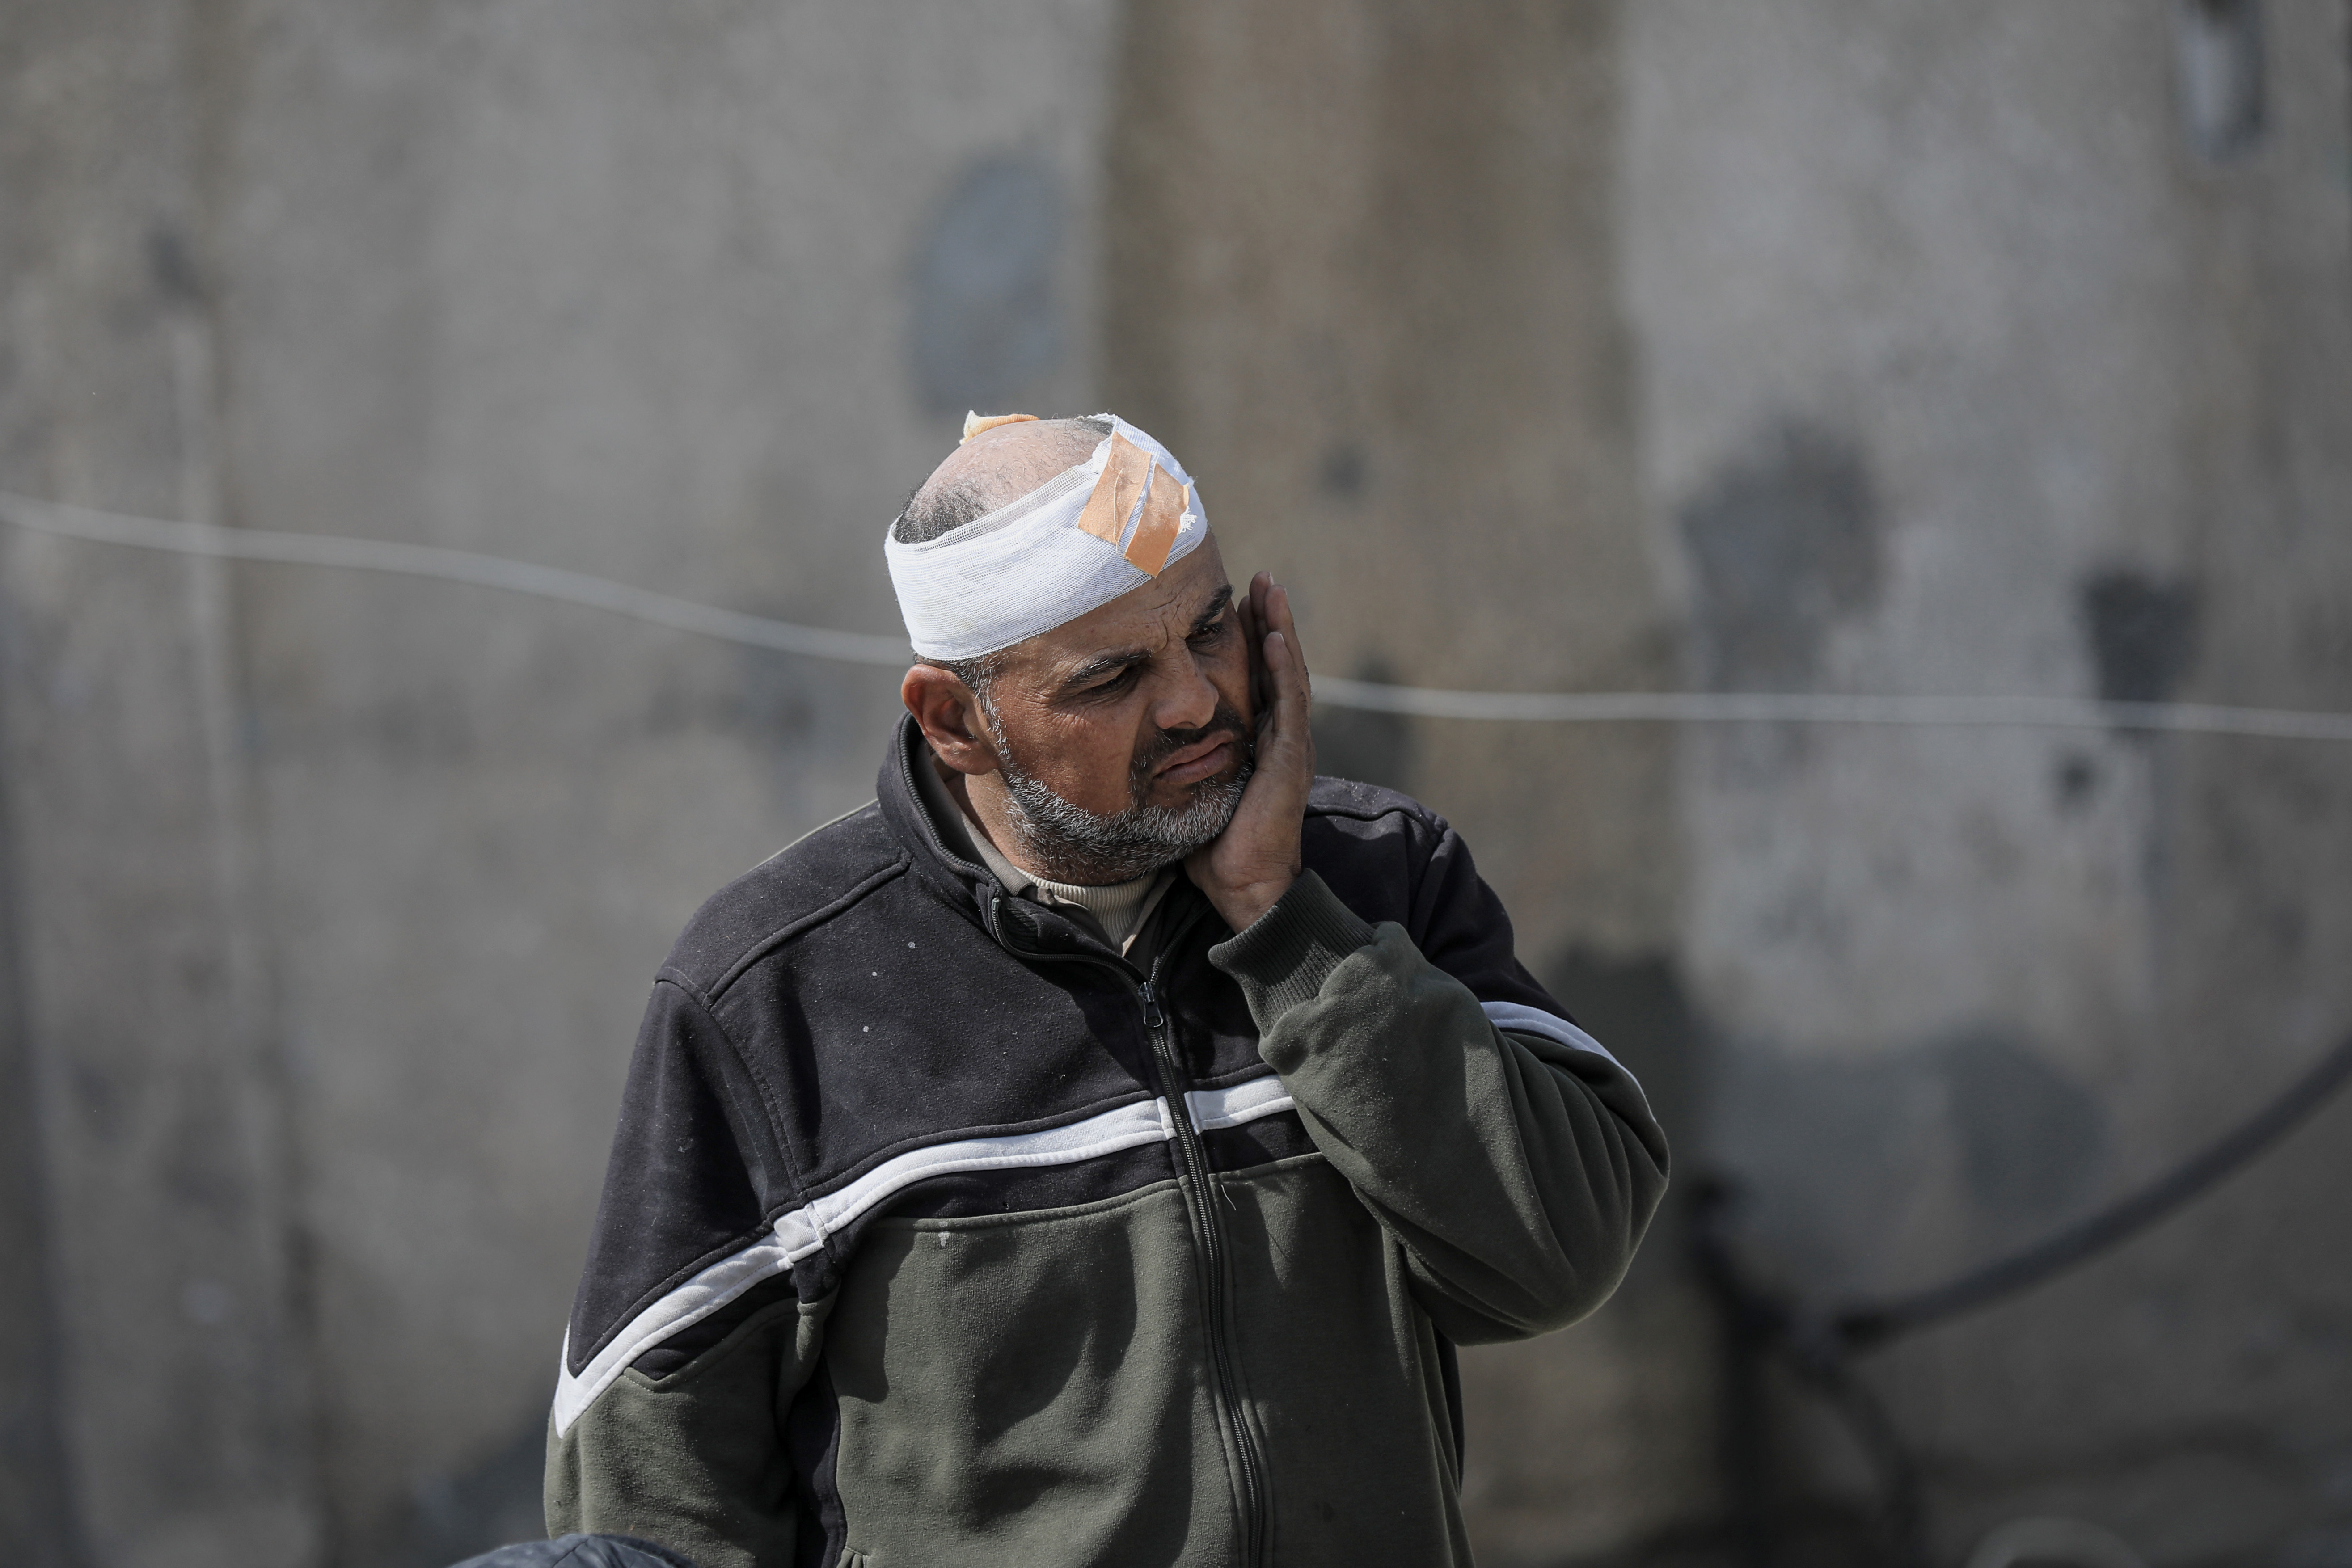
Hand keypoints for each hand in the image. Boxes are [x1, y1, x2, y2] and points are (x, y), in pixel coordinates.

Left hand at [1187, 572, 1314, 931]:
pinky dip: (1282, 668)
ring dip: (1280, 629)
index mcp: (1258, 741)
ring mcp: (1288, 746)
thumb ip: (1178, 762)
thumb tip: (1136, 743)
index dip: (1250, 639)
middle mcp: (1279, 737)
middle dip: (1269, 620)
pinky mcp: (1288, 760)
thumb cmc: (1214, 847)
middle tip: (1258, 579)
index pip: (1257, 678)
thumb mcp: (1192, 789)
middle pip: (1276, 665)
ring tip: (1270, 590)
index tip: (1235, 602)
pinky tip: (1274, 637)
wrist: (1245, 887)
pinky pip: (1287, 704)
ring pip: (1287, 674)